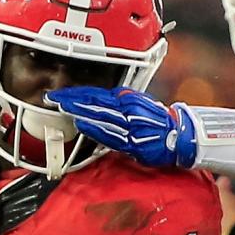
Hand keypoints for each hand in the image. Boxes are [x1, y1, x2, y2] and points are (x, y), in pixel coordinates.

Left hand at [47, 87, 196, 168]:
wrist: (181, 137)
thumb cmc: (161, 124)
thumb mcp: (139, 105)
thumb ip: (119, 104)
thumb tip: (99, 106)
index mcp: (128, 98)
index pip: (96, 93)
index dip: (76, 93)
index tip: (60, 94)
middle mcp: (128, 108)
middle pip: (94, 102)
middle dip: (72, 100)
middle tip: (53, 98)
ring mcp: (130, 124)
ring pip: (100, 115)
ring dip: (79, 111)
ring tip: (62, 107)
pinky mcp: (133, 140)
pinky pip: (110, 133)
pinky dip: (95, 127)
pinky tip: (82, 123)